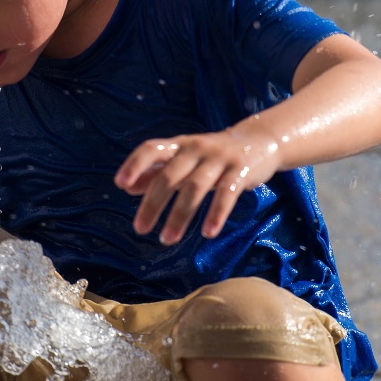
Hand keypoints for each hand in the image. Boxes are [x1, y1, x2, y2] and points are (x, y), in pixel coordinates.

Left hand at [114, 124, 278, 244]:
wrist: (260, 141)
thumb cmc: (213, 155)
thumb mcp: (185, 159)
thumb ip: (157, 171)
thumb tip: (127, 187)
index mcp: (180, 145)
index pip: (151, 149)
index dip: (135, 164)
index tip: (120, 184)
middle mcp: (196, 148)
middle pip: (169, 175)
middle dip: (153, 203)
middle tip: (140, 229)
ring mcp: (219, 159)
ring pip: (195, 187)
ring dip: (179, 215)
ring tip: (167, 239)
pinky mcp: (240, 171)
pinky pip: (226, 193)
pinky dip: (216, 214)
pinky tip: (208, 233)